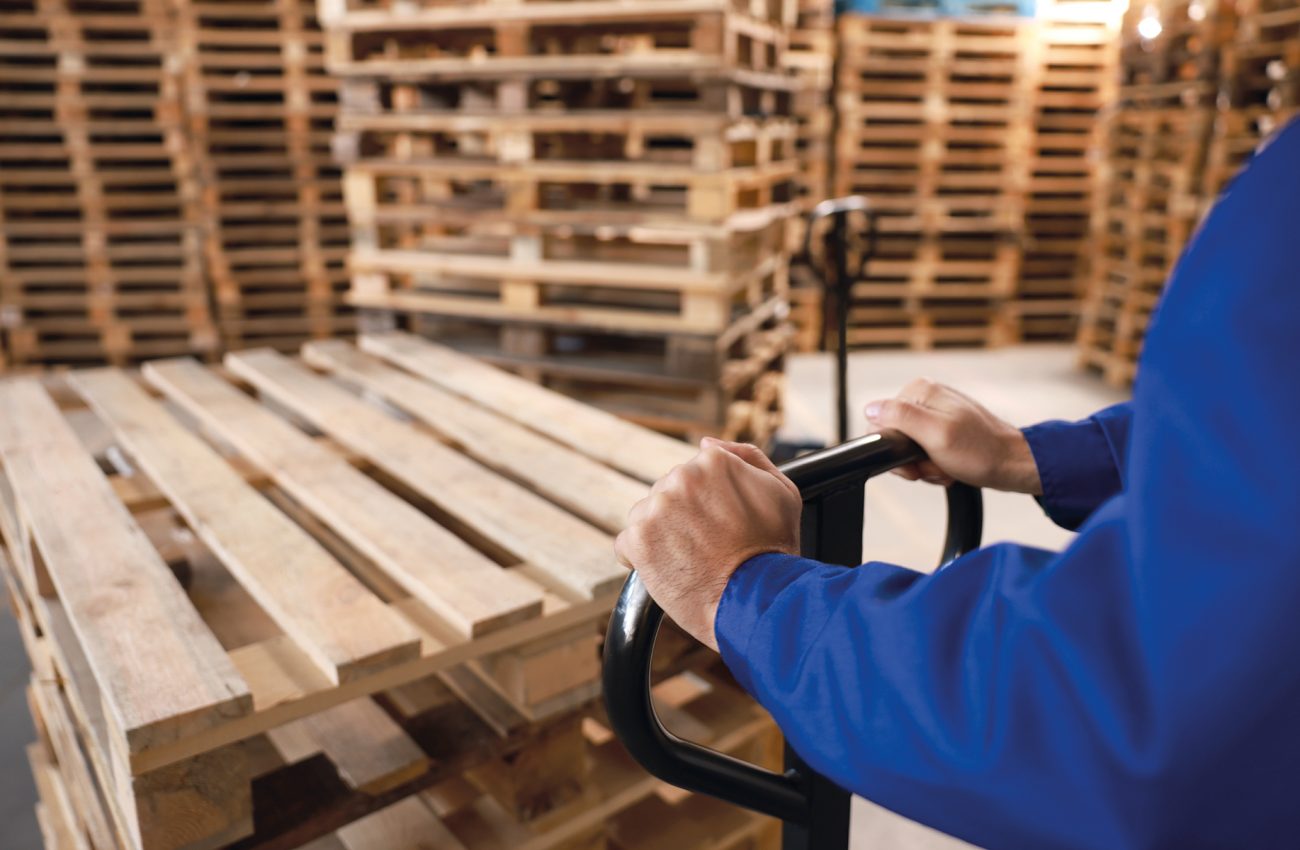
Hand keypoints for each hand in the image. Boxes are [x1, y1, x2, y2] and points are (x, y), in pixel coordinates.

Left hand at [614, 438, 801, 650]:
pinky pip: (627, 544)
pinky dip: (641, 559)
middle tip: (709, 545)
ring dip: (661, 535)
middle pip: (669, 493)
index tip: (721, 524)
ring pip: (647, 516)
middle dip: (683, 517)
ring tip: (691, 559)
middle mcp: (680, 478)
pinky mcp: (637, 541)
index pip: (694, 474)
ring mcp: (656, 509)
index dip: (708, 502)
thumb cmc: (773, 550)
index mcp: (712, 461)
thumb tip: (707, 442)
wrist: (757, 601)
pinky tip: (668, 570)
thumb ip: (746, 457)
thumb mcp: (781, 491)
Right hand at [864, 379, 1041, 494]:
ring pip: (908, 448)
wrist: (1013, 465)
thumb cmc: (981, 452)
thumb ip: (900, 417)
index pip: (880, 421)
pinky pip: (923, 451)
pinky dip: (934, 465)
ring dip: (925, 466)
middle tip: (935, 466)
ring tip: (946, 468)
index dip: (893, 450)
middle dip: (912, 460)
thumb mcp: (936, 434)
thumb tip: (870, 409)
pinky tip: (950, 468)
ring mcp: (934, 413)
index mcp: (919, 391)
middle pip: (894, 436)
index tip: (916, 463)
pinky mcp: (943, 428)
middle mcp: (925, 397)